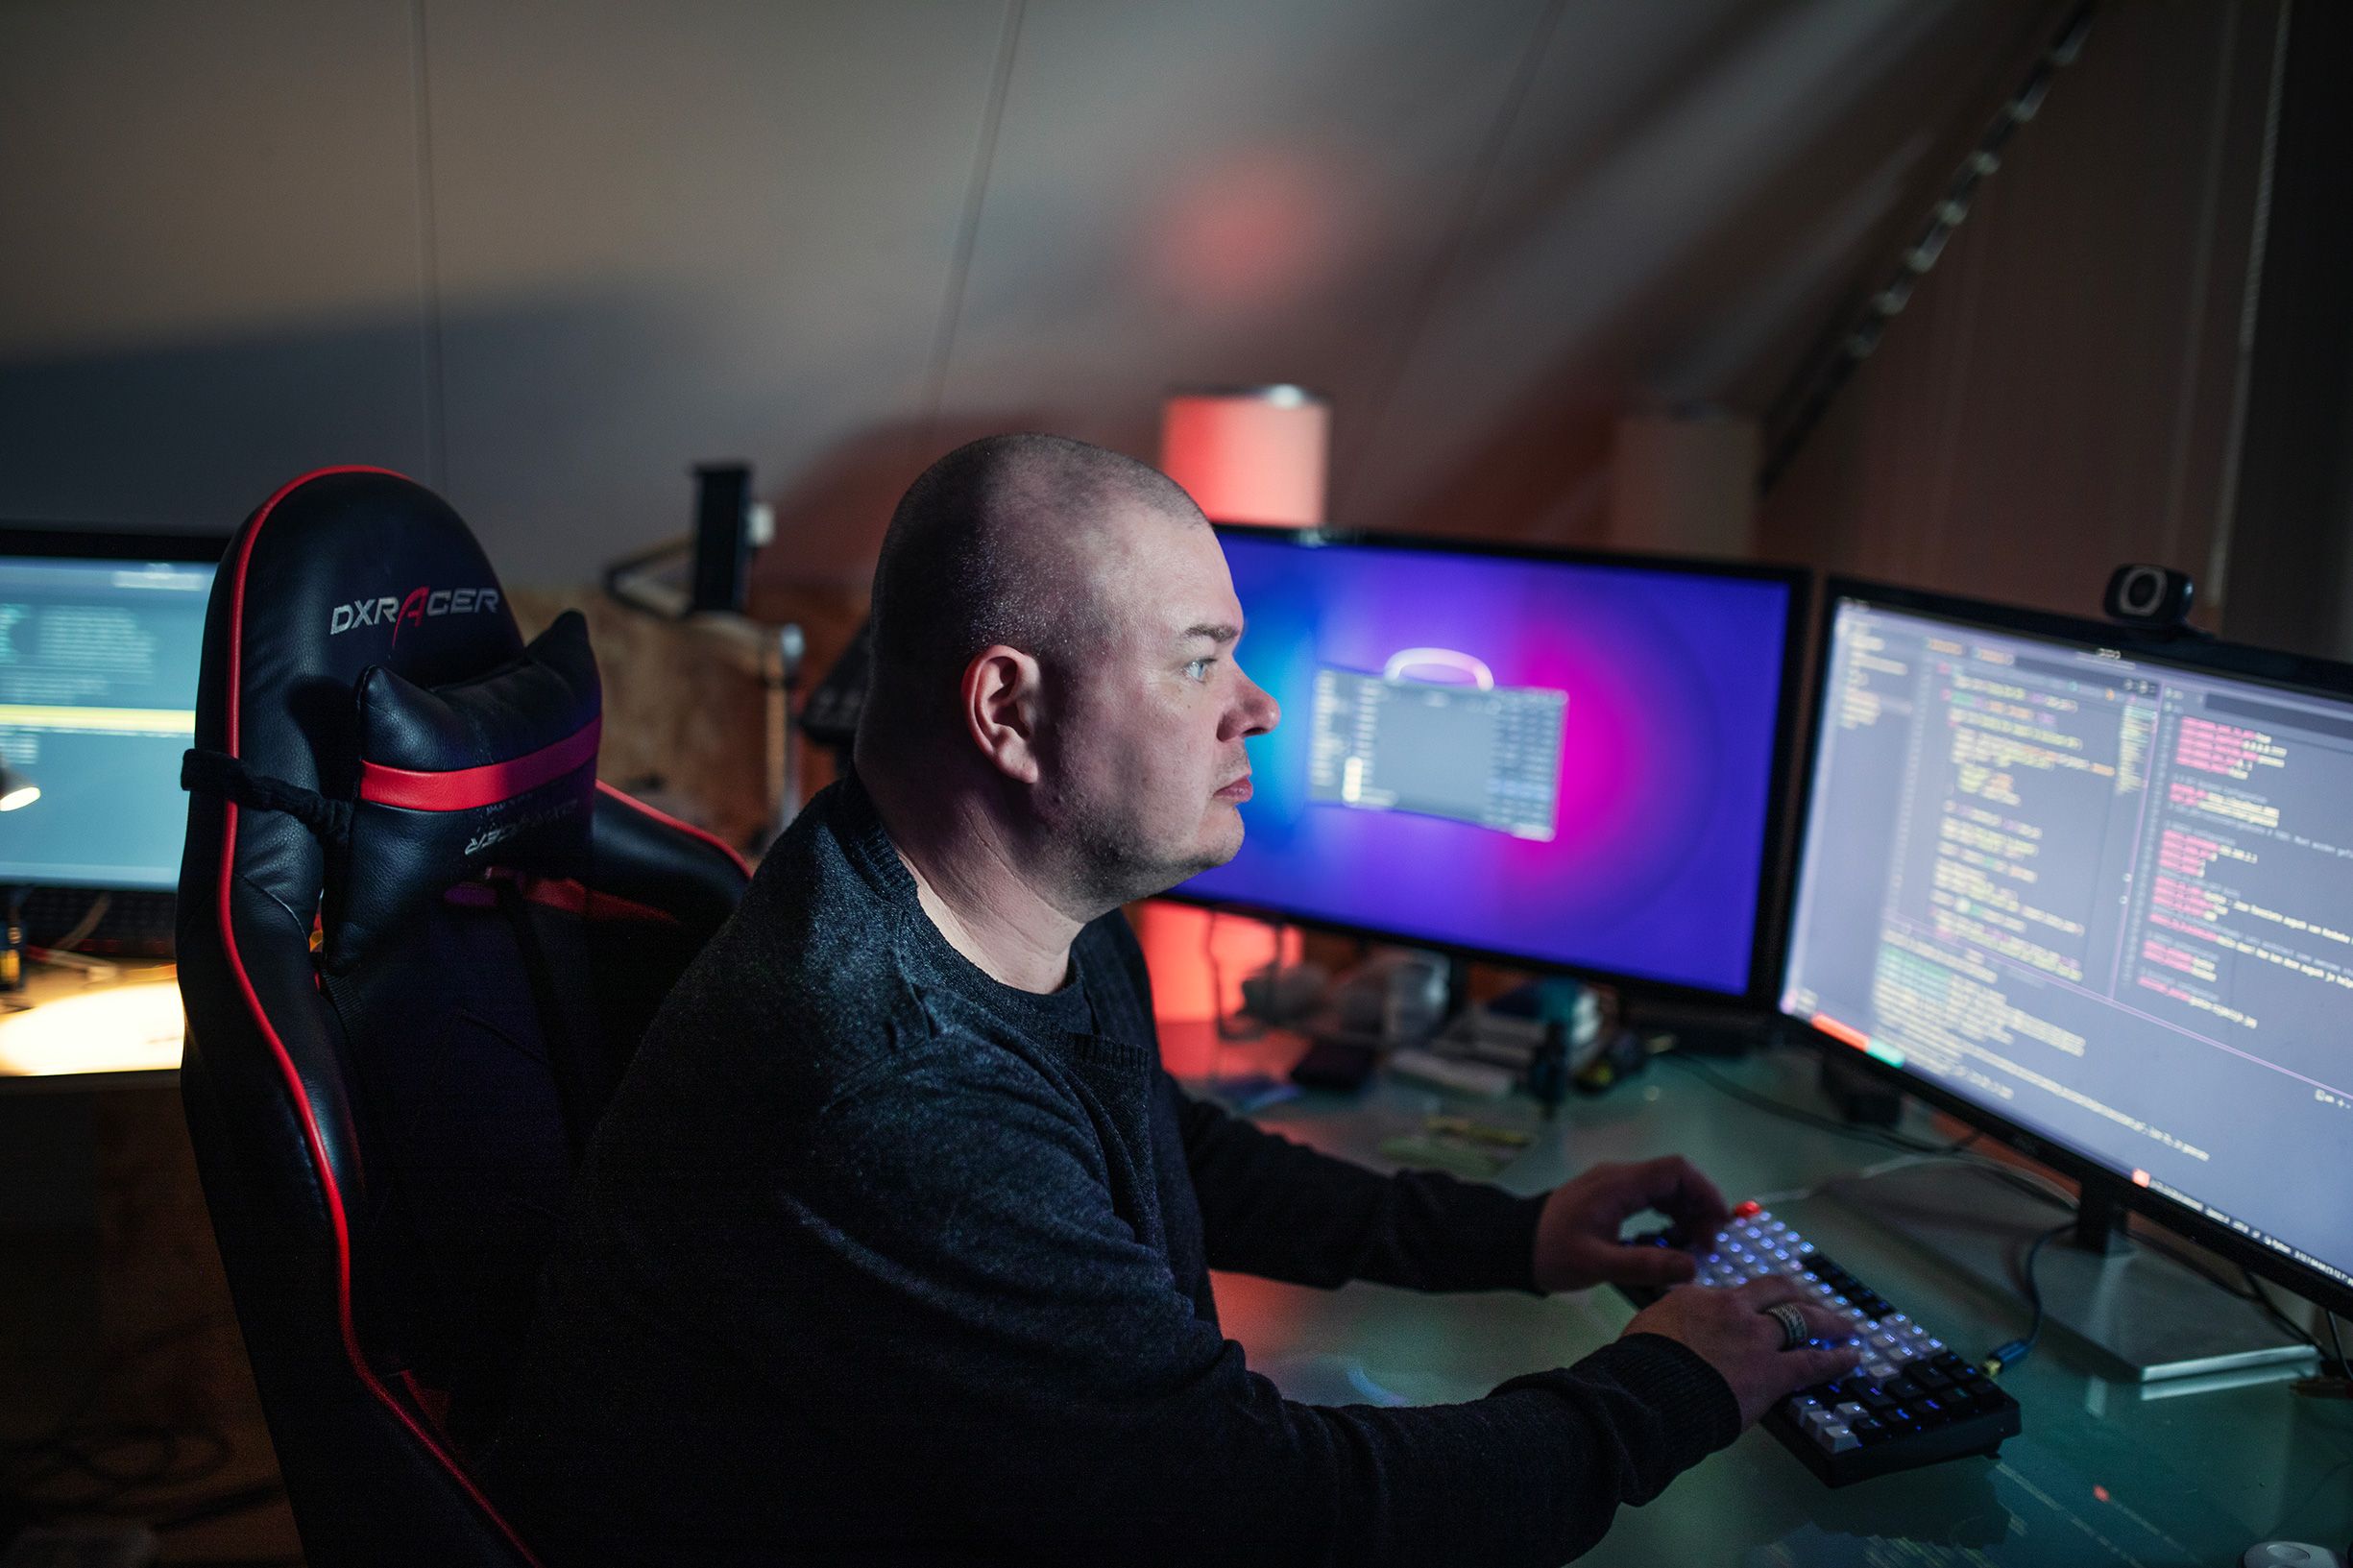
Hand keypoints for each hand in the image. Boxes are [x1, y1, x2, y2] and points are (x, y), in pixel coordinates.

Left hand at [1530, 1156, 1730, 1292]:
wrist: (1512, 1244)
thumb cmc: (1551, 1253)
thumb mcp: (1598, 1264)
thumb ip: (1645, 1265)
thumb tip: (1692, 1267)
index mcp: (1618, 1185)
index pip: (1676, 1171)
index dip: (1705, 1193)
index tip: (1718, 1225)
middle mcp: (1619, 1177)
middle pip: (1674, 1178)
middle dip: (1698, 1207)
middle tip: (1705, 1245)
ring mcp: (1613, 1185)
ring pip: (1663, 1187)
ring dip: (1684, 1212)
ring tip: (1692, 1247)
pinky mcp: (1608, 1197)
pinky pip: (1648, 1197)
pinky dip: (1666, 1215)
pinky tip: (1670, 1241)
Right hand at [1622, 1276, 1859, 1426]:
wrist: (1649, 1390)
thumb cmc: (1638, 1369)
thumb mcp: (1646, 1330)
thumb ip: (1669, 1328)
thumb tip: (1670, 1337)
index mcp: (1696, 1298)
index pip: (1730, 1296)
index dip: (1746, 1304)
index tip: (1753, 1310)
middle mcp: (1731, 1310)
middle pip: (1774, 1291)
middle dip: (1796, 1294)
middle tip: (1810, 1301)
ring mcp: (1755, 1338)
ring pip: (1802, 1319)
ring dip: (1827, 1321)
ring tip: (1844, 1325)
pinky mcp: (1773, 1371)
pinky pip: (1814, 1361)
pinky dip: (1837, 1358)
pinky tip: (1851, 1356)